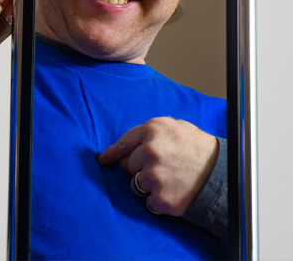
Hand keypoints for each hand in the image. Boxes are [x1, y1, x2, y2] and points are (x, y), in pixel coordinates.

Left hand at [97, 117, 219, 216]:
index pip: (123, 143)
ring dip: (148, 184)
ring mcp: (154, 176)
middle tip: (162, 168)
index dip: (112, 153)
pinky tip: (174, 192)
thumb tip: (127, 143)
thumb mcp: (175, 126)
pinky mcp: (161, 198)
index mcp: (152, 130)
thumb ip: (150, 131)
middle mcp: (150, 151)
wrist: (225, 174)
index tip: (103, 159)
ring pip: (136, 184)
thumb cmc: (200, 148)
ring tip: (170, 179)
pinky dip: (158, 200)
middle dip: (140, 167)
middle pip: (128, 165)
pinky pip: (148, 201)